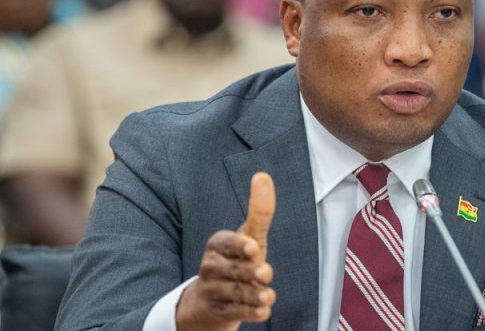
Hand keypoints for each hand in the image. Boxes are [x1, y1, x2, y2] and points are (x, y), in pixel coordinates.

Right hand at [177, 172, 276, 330]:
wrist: (212, 298)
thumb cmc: (237, 259)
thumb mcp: (249, 235)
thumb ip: (259, 211)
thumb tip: (263, 176)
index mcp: (217, 244)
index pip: (225, 242)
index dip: (239, 246)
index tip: (253, 248)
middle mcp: (211, 266)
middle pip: (234, 269)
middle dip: (250, 272)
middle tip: (265, 273)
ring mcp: (213, 290)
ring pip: (235, 293)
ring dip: (253, 295)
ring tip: (268, 296)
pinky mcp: (218, 311)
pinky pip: (234, 312)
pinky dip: (250, 313)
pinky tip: (263, 312)